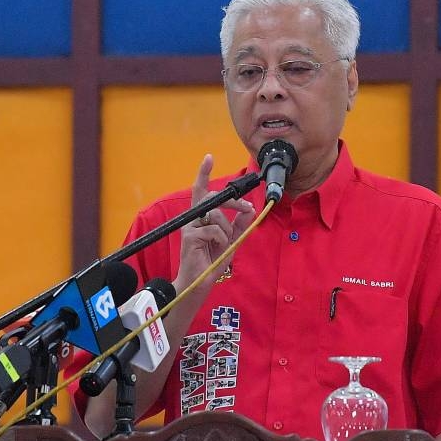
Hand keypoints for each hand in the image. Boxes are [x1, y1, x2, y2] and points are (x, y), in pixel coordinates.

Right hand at [176, 154, 255, 289]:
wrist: (200, 282)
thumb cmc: (211, 261)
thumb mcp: (231, 240)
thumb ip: (238, 224)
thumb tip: (250, 209)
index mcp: (201, 217)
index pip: (201, 191)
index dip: (203, 173)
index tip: (209, 157)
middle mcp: (193, 219)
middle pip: (212, 198)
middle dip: (233, 202)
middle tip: (246, 208)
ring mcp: (189, 227)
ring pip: (216, 215)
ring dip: (227, 230)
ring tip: (223, 244)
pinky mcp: (190, 236)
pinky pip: (214, 230)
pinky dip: (222, 239)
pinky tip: (216, 249)